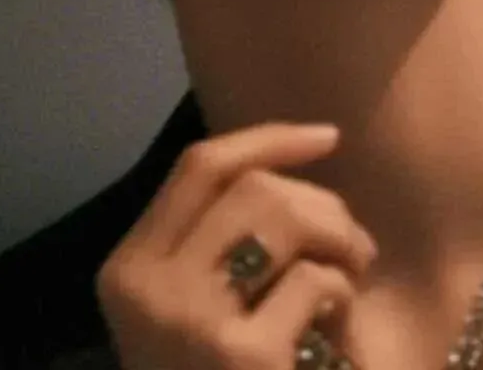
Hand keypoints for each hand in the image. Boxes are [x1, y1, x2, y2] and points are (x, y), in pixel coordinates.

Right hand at [96, 122, 377, 368]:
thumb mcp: (193, 310)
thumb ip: (220, 242)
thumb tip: (301, 155)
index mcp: (128, 270)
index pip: (200, 166)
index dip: (270, 139)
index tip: (329, 136)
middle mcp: (147, 289)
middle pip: (254, 187)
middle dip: (322, 203)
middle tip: (354, 246)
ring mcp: (190, 322)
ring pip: (286, 216)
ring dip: (341, 240)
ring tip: (353, 276)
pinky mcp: (242, 359)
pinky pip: (315, 282)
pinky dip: (342, 298)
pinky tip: (335, 336)